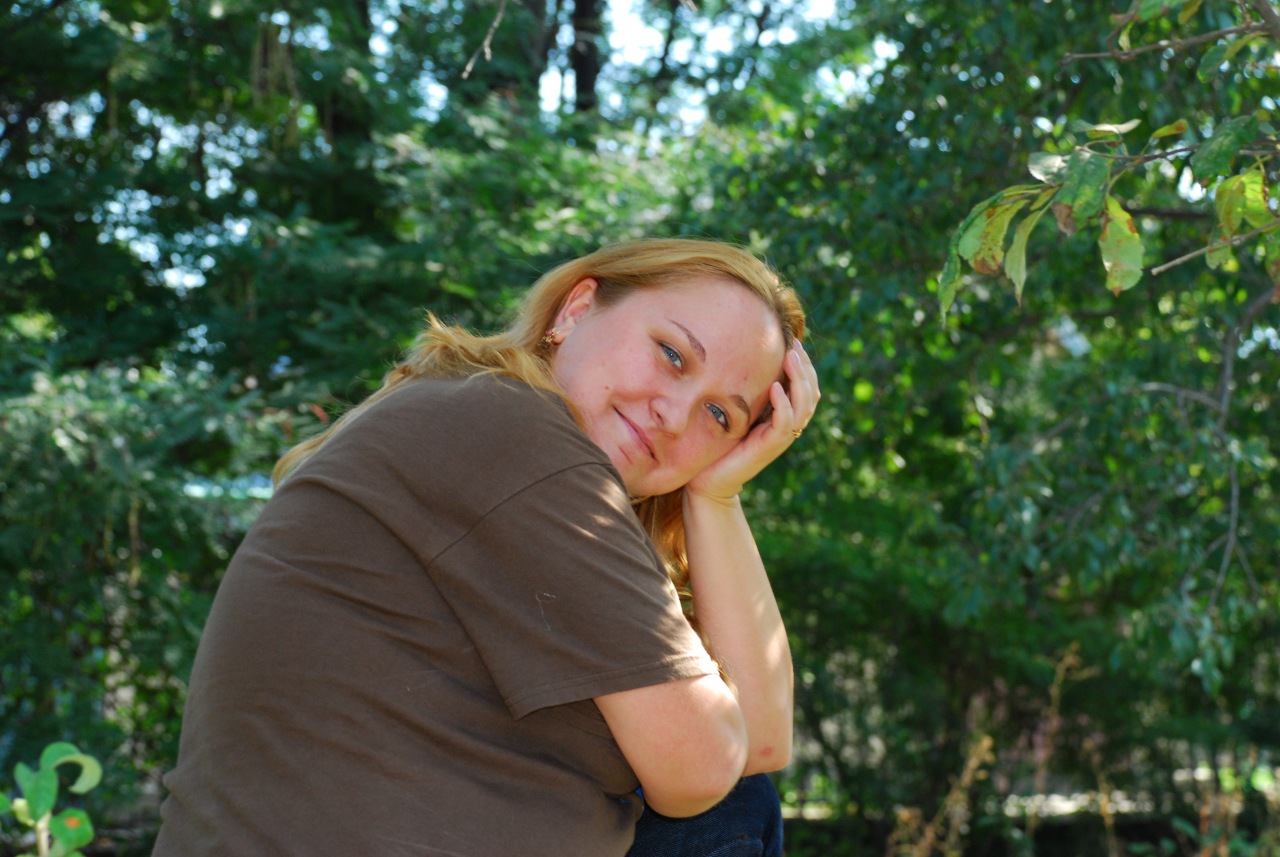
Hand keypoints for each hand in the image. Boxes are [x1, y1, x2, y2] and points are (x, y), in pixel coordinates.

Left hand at [685, 341, 820, 501]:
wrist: (710, 481)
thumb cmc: (720, 444)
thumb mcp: (737, 411)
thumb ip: (747, 392)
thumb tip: (741, 359)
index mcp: (783, 417)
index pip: (806, 388)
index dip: (804, 365)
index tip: (792, 341)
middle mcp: (787, 427)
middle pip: (811, 394)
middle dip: (805, 367)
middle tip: (794, 345)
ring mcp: (780, 438)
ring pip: (803, 406)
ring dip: (799, 380)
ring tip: (790, 359)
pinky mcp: (769, 448)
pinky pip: (784, 424)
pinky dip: (783, 405)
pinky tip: (775, 388)